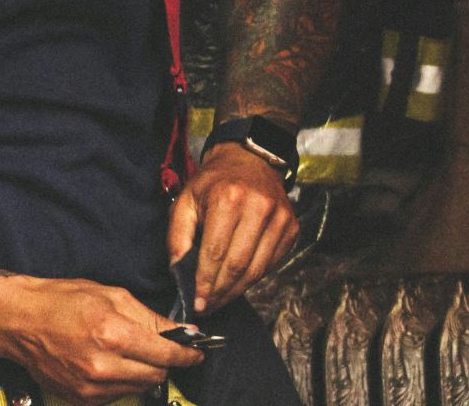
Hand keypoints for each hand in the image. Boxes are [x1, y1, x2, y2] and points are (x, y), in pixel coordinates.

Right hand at [0, 275, 203, 405]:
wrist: (19, 320)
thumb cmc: (59, 301)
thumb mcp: (109, 295)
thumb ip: (148, 317)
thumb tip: (180, 332)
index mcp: (113, 334)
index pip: (167, 353)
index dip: (187, 353)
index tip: (195, 352)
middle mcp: (103, 365)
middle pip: (157, 375)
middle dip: (163, 362)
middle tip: (154, 348)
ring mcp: (91, 386)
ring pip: (139, 387)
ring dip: (139, 372)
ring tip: (119, 351)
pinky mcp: (81, 397)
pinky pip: (116, 395)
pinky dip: (119, 381)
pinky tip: (104, 362)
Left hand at [167, 142, 298, 312]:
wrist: (250, 161)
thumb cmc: (213, 182)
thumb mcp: (186, 200)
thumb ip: (177, 235)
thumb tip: (178, 270)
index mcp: (228, 199)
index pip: (215, 252)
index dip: (205, 281)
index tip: (197, 301)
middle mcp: (258, 209)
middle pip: (238, 265)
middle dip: (220, 291)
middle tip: (207, 306)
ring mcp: (279, 219)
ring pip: (257, 269)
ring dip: (237, 290)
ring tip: (220, 299)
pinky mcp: (291, 228)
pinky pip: (271, 264)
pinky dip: (253, 278)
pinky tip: (238, 283)